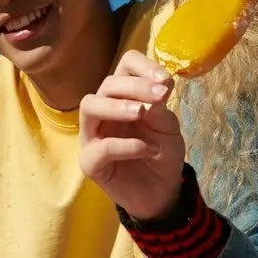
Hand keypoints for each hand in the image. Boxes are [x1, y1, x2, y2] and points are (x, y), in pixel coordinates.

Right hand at [79, 51, 185, 220]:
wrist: (163, 193)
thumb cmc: (161, 154)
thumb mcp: (167, 126)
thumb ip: (159, 106)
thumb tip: (158, 85)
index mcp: (124, 95)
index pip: (124, 65)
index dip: (143, 66)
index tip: (164, 79)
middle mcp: (104, 111)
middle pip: (106, 84)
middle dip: (134, 86)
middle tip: (160, 96)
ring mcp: (93, 135)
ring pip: (90, 106)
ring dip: (117, 106)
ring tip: (142, 113)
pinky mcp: (90, 162)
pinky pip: (100, 147)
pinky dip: (126, 145)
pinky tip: (147, 149)